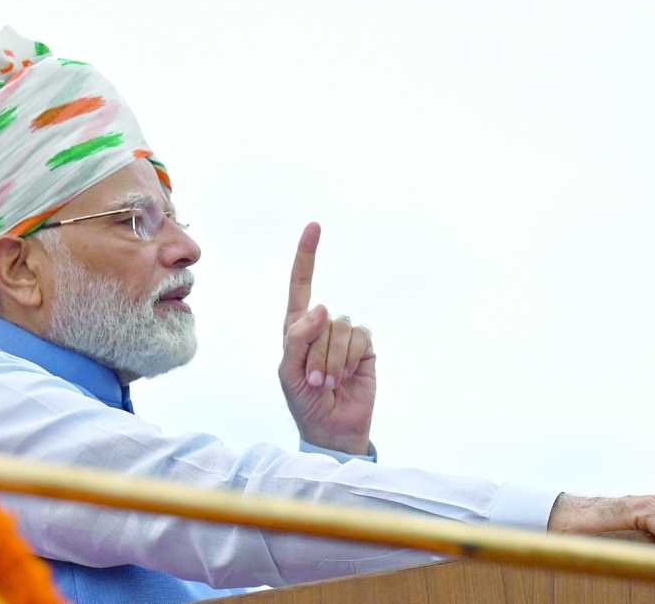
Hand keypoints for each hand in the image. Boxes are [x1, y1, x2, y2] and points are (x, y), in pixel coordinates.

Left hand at [279, 222, 375, 454]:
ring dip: (332, 360)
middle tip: (313, 381)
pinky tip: (347, 377)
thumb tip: (322, 307)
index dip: (307, 255)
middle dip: (316, 352)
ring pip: (340, 328)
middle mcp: (322, 325)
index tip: (315, 227)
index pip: (301, 284)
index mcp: (297, 326)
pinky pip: (359, 338)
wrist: (331, 428)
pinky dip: (350, 359)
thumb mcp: (289, 371)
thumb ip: (299, 337)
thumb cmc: (303, 401)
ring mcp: (345, 335)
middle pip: (321, 317)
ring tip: (327, 383)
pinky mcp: (365, 347)